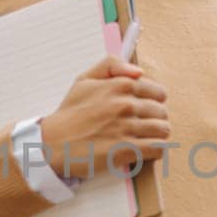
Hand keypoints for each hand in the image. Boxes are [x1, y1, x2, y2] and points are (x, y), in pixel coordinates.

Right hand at [40, 56, 168, 179]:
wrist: (53, 144)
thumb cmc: (69, 113)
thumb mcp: (84, 79)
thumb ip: (112, 65)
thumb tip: (139, 71)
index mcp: (120, 85)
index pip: (158, 92)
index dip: (153, 101)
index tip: (145, 109)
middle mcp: (126, 104)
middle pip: (162, 112)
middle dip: (155, 119)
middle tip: (142, 126)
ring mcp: (128, 127)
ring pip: (163, 129)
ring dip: (157, 135)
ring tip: (145, 138)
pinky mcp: (127, 149)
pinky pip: (159, 148)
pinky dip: (156, 151)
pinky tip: (145, 151)